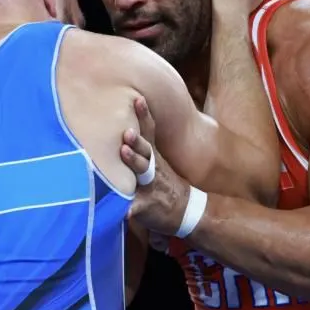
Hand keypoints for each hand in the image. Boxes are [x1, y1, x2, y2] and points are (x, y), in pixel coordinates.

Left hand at [120, 97, 190, 235]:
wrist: (186, 209)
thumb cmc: (164, 181)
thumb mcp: (157, 160)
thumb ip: (142, 145)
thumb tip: (124, 122)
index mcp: (153, 155)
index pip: (149, 131)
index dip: (144, 115)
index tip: (138, 98)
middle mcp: (152, 167)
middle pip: (145, 149)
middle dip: (136, 139)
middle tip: (127, 130)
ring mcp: (150, 185)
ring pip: (142, 172)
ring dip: (134, 161)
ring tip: (124, 151)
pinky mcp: (146, 205)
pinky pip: (137, 206)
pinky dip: (130, 208)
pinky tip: (124, 210)